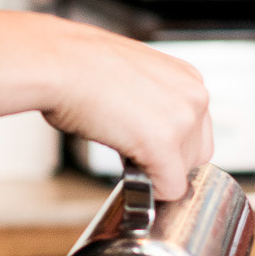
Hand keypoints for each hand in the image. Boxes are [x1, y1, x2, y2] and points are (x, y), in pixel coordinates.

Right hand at [41, 25, 210, 200]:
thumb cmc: (78, 65)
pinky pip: (169, 188)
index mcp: (187, 77)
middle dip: (165, 160)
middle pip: (195, 154)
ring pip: (182, 173)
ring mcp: (182, 120)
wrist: (58, 63)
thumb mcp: (131, 75)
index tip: (143, 143)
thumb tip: (146, 125)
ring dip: (153, 171)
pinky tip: (128, 174)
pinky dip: (149, 192)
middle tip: (129, 149)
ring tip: (120, 150)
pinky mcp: (163, 145)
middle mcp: (194, 96)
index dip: (169, 144)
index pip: (196, 130)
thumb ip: (152, 100)